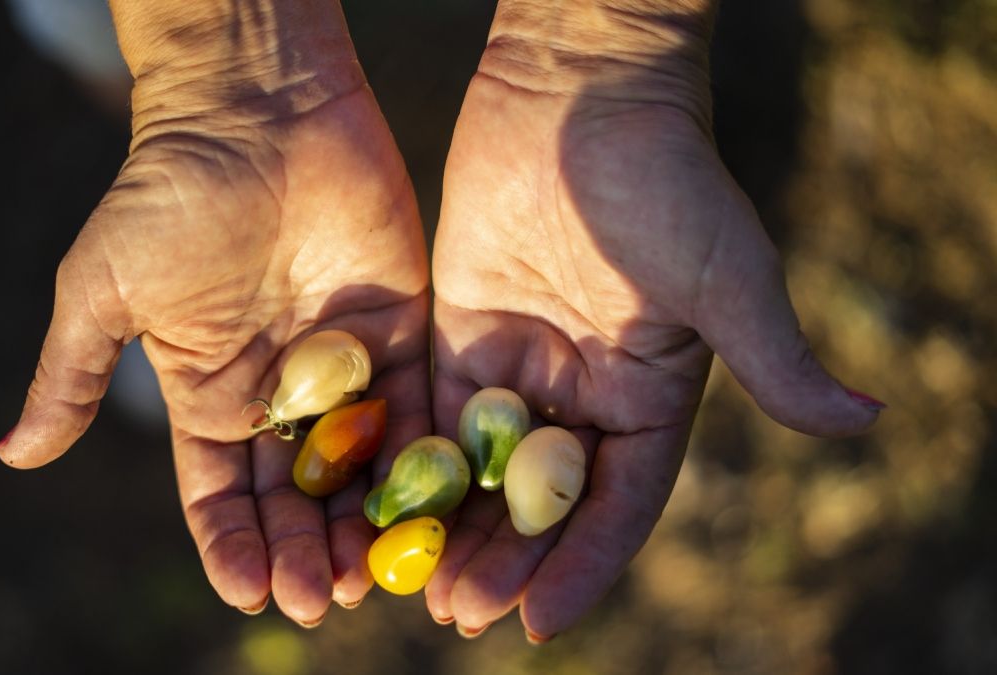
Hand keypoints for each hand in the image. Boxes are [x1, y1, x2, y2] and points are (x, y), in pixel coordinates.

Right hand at [0, 1, 429, 624]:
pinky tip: (431, 512)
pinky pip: (417, 413)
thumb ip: (71, 373)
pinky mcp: (401, 337)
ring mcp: (345, 372)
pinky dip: (422, 465)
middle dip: (305, 552)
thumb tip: (9, 457)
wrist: (257, 110)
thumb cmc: (168, 193)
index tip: (250, 593)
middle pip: (296, 499)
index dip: (232, 548)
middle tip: (323, 601)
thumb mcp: (103, 288)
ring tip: (370, 578)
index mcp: (210, 398)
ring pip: (359, 472)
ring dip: (364, 528)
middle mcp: (280, 399)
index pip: (220, 496)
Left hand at [426, 0, 881, 639]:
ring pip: (479, 468)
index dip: (579, 567)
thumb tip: (865, 419)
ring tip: (410, 580)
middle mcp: (584, 396)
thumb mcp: (725, 275)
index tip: (536, 623)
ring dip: (448, 525)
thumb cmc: (665, 179)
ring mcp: (519, 367)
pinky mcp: (460, 332)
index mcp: (650, 400)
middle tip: (453, 611)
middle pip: (538, 502)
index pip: (616, 505)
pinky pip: (431, 410)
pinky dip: (408, 459)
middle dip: (501, 559)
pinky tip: (375, 503)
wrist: (580, 93)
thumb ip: (774, 356)